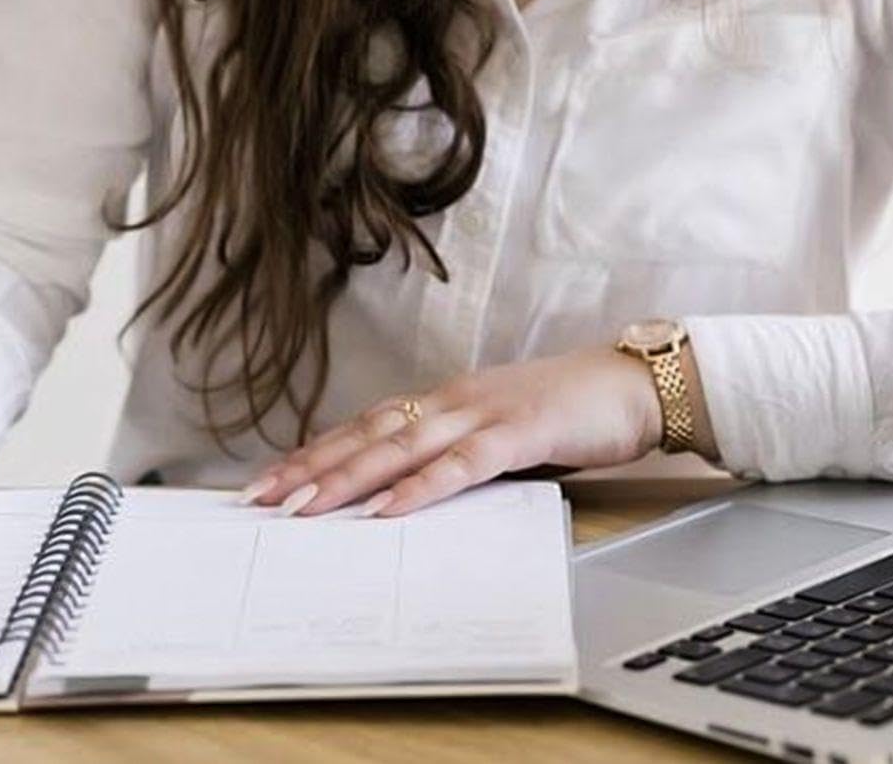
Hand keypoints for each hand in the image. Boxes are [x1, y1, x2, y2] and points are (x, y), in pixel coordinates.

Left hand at [241, 345, 663, 518]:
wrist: (630, 384)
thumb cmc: (566, 409)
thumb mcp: (498, 430)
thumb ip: (455, 452)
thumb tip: (405, 490)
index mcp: (446, 399)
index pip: (367, 425)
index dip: (317, 450)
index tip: (271, 477)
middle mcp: (453, 400)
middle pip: (369, 433)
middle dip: (313, 466)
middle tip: (262, 496)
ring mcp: (484, 412)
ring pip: (402, 446)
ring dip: (350, 477)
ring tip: (306, 506)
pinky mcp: (520, 432)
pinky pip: (462, 463)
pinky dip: (422, 486)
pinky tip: (390, 507)